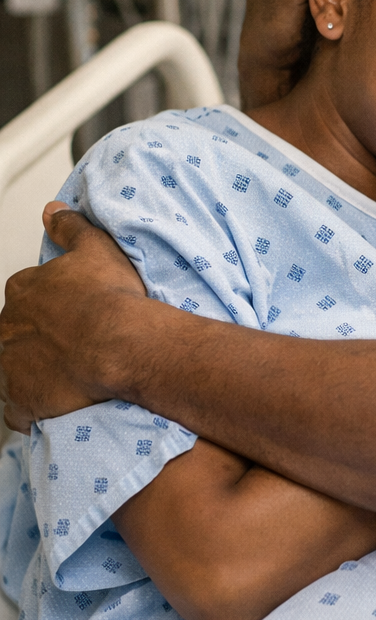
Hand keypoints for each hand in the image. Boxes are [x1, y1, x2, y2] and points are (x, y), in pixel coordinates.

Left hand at [0, 204, 145, 429]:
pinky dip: (31, 408)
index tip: (71, 314)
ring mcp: (11, 366)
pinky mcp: (21, 400)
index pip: (25, 296)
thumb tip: (51, 210)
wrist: (120, 344)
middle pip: (16, 333)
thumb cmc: (111, 298)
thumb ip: (69, 227)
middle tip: (72, 345)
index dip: (49, 306)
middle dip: (37, 340)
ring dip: (33, 372)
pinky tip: (54, 404)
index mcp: (23, 291)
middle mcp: (8, 327)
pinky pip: (18, 409)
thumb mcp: (95, 248)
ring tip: (65, 376)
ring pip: (13, 369)